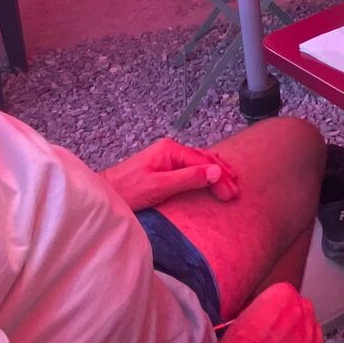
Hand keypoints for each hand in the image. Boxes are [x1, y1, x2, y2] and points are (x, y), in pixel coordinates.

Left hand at [102, 139, 239, 208]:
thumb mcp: (159, 186)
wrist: (106, 193)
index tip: (231, 193)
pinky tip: (212, 176)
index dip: (220, 178)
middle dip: (222, 174)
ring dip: (216, 172)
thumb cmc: (128, 191)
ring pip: (199, 161)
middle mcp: (170, 149)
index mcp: (170, 150)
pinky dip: (205, 172)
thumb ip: (188, 179)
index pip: (203, 162)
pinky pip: (191, 165)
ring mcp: (166, 156)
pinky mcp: (163, 165)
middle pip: (204, 159)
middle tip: (236, 190)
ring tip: (232, 181)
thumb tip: (215, 172)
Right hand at [216, 282, 326, 342]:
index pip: (286, 298)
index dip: (275, 315)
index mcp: (284, 293)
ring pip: (310, 335)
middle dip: (290, 328)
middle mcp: (303, 309)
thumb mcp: (244, 315)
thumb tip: (264, 318)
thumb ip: (263, 310)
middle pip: (301, 315)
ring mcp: (314, 332)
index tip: (270, 325)